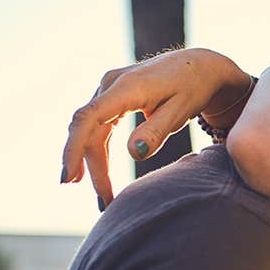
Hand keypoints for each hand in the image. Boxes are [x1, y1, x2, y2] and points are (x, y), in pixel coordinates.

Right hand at [60, 48, 253, 205]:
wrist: (199, 66)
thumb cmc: (193, 88)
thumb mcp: (181, 111)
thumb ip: (156, 131)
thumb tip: (133, 154)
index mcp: (127, 86)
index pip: (89, 118)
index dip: (74, 149)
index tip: (69, 178)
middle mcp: (111, 84)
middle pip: (88, 130)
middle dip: (92, 168)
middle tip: (104, 202)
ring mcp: (109, 88)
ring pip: (91, 130)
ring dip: (94, 163)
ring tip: (103, 196)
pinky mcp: (113, 95)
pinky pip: (99, 125)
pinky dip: (98, 150)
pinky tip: (99, 172)